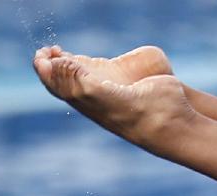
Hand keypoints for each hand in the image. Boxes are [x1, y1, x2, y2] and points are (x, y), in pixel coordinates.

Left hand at [33, 45, 194, 146]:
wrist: (173, 122)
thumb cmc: (137, 113)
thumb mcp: (101, 96)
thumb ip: (76, 79)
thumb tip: (53, 63)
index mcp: (86, 103)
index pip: (57, 85)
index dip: (45, 69)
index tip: (43, 55)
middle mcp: (96, 97)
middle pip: (64, 81)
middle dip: (52, 65)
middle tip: (47, 51)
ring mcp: (112, 89)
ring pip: (81, 76)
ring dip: (67, 64)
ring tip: (58, 51)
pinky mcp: (128, 82)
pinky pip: (101, 72)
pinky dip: (88, 63)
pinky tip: (84, 58)